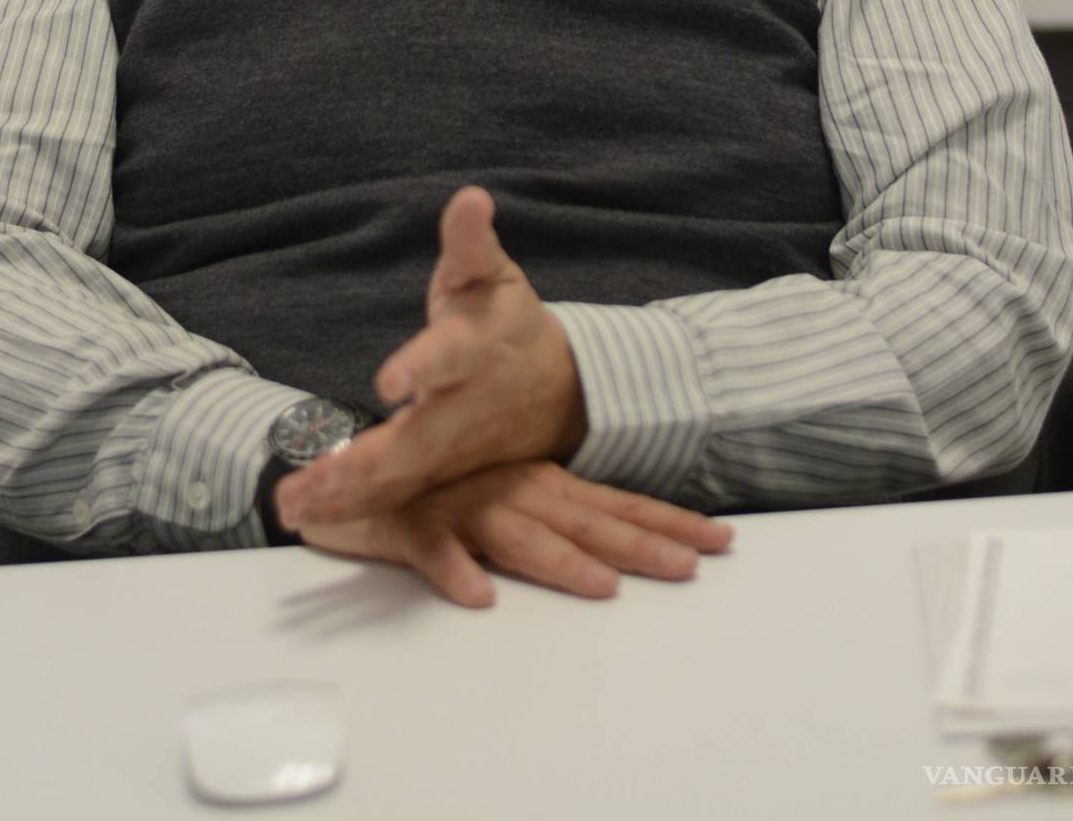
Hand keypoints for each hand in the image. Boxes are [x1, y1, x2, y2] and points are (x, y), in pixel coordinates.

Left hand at [276, 185, 583, 527]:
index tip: (389, 380)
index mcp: (471, 350)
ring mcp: (451, 451)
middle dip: (363, 466)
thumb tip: (470, 196)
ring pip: (400, 482)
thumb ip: (471, 242)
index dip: (420, 367)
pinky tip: (306, 521)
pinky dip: (353, 513)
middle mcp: (460, 408)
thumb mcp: (493, 274)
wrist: (558, 391)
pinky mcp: (441, 477)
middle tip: (312, 481)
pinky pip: (396, 500)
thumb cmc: (508, 321)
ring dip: (346, 498)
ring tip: (291, 507)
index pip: (446, 358)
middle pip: (415, 442)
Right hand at [291, 459, 732, 607]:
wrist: (353, 477)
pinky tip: (478, 595)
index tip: (720, 541)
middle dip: (639, 544)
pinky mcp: (413, 526)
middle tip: (691, 566)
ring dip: (559, 561)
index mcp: (538, 484)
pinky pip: (435, 552)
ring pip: (517, 535)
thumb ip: (557, 525)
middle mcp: (510, 490)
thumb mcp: (508, 504)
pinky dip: (456, 571)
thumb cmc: (441, 494)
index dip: (667, 523)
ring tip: (602, 586)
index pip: (613, 505)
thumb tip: (623, 558)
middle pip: (583, 521)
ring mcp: (462, 507)